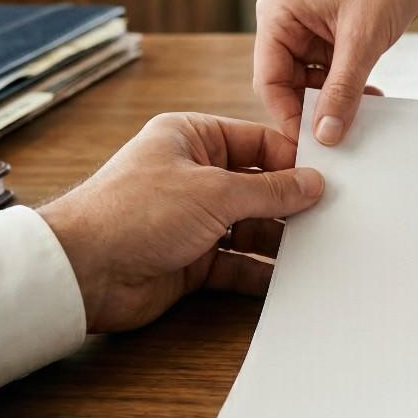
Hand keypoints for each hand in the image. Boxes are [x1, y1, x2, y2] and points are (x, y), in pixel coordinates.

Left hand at [38, 113, 323, 333]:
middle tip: (333, 215)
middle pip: (257, 186)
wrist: (83, 272)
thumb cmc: (134, 212)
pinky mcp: (190, 260)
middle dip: (291, 203)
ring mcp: (191, 219)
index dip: (293, 160)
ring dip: (279, 240)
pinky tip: (288, 278)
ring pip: (250, 227)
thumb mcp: (214, 192)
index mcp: (191, 139)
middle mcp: (192, 175)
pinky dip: (260, 271)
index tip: (330, 177)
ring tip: (318, 248)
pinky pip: (237, 263)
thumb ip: (269, 190)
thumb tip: (312, 184)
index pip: (257, 143)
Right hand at [254, 0, 417, 144]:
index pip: (268, 80)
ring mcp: (309, 33)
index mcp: (277, 15)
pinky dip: (348, 92)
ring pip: (312, 86)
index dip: (287, 114)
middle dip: (313, 111)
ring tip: (360, 118)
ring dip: (334, 104)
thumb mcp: (361, 39)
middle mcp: (287, 24)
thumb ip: (342, 89)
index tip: (311, 143)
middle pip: (287, 86)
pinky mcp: (333, 40)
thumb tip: (326, 134)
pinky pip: (332, 78)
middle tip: (339, 137)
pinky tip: (368, 101)